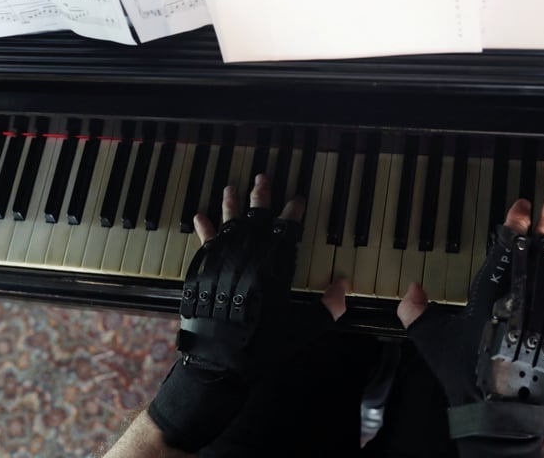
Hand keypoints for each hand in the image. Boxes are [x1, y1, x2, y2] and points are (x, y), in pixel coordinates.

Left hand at [147, 175, 342, 452]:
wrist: (219, 365)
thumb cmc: (263, 347)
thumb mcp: (303, 329)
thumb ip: (326, 307)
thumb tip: (343, 284)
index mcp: (272, 272)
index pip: (285, 234)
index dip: (292, 215)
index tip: (296, 199)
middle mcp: (246, 262)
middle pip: (254, 223)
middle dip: (260, 199)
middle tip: (262, 178)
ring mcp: (221, 266)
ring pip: (228, 228)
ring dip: (231, 206)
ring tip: (231, 187)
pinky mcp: (202, 276)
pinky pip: (204, 247)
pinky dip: (203, 231)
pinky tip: (200, 216)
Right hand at [396, 188, 543, 439]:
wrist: (497, 410)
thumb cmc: (464, 373)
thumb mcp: (432, 341)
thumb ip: (416, 313)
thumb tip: (411, 287)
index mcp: (492, 295)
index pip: (506, 250)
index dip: (515, 224)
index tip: (522, 203)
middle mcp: (523, 299)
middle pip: (540, 251)